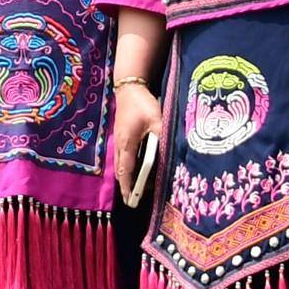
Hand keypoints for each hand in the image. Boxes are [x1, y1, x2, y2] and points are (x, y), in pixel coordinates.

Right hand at [110, 79, 162, 200]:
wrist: (129, 88)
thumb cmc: (142, 104)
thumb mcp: (157, 120)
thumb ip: (162, 137)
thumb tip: (169, 154)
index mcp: (127, 143)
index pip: (126, 171)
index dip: (129, 187)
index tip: (130, 200)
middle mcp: (120, 145)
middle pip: (121, 171)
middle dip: (127, 185)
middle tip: (136, 197)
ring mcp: (119, 141)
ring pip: (120, 164)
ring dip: (127, 176)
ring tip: (139, 185)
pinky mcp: (121, 137)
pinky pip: (122, 157)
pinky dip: (128, 166)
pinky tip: (138, 167)